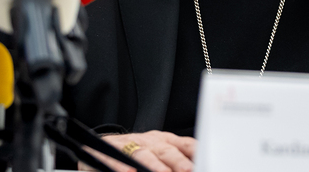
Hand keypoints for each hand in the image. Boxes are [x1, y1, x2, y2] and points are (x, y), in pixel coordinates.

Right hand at [80, 131, 196, 171]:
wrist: (106, 144)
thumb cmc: (139, 151)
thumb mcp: (161, 150)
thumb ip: (179, 155)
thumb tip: (196, 164)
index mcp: (166, 141)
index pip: (185, 144)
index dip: (194, 153)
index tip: (202, 161)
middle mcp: (151, 142)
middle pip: (166, 150)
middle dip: (178, 161)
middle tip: (187, 170)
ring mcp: (132, 146)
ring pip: (143, 154)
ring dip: (153, 165)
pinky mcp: (112, 151)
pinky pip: (117, 158)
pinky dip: (122, 165)